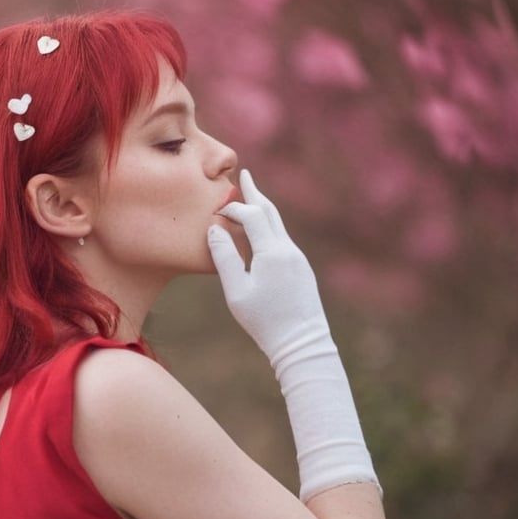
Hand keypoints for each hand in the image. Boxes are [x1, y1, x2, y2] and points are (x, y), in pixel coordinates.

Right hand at [208, 170, 379, 500]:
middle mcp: (288, 249)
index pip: (250, 216)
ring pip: (278, 225)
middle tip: (244, 176)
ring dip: (262, 210)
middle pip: (270, 212)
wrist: (302, 343)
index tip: (216, 210)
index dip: (232, 209)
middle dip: (254, 194)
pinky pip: (282, 239)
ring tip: (251, 199)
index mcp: (272, 251)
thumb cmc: (265, 321)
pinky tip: (261, 233)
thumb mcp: (236, 291)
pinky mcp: (302, 269)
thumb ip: (224, 257)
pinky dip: (269, 228)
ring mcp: (298, 258)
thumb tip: (215, 230)